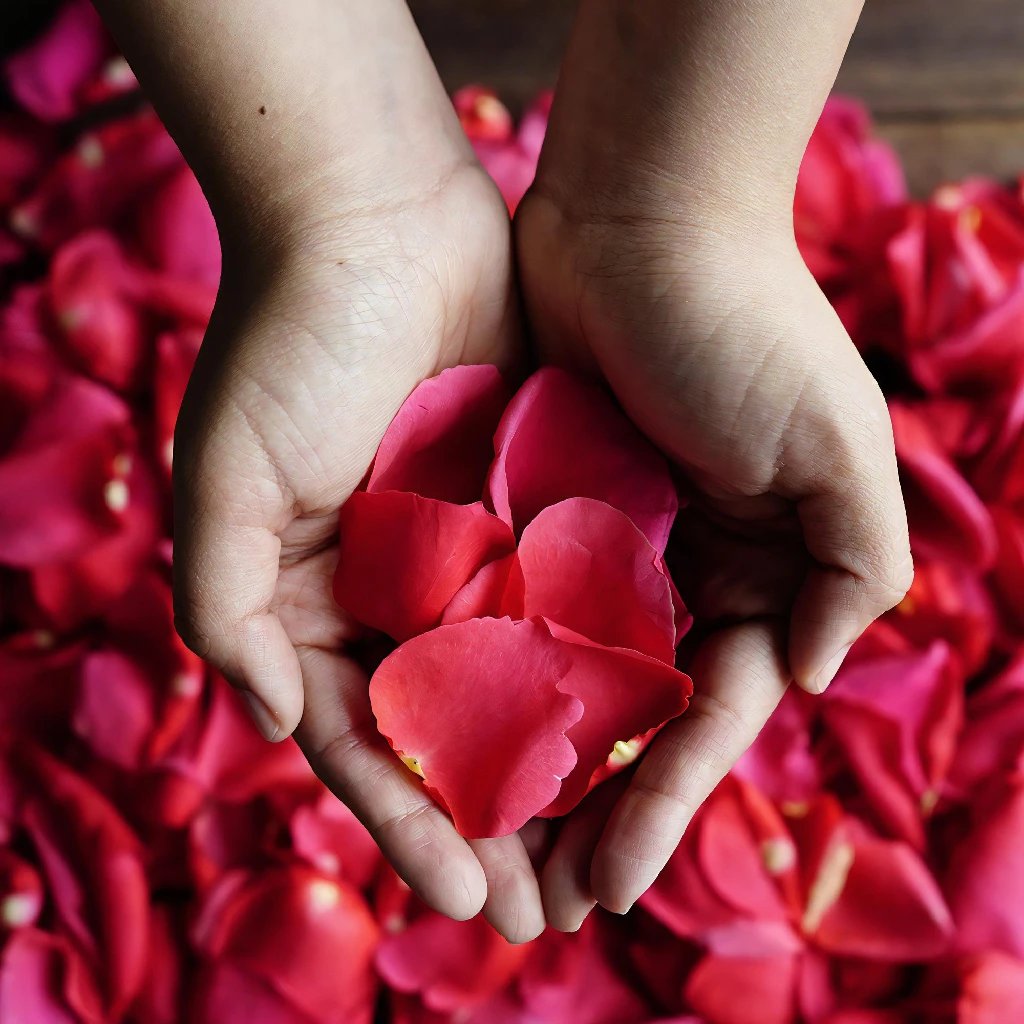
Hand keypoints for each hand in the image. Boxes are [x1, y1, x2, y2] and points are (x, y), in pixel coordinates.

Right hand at [172, 159, 548, 940]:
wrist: (379, 222)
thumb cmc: (289, 342)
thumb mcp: (226, 477)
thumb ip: (227, 604)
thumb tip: (274, 720)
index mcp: (321, 603)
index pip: (366, 739)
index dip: (408, 820)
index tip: (465, 893)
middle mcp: (401, 591)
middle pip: (452, 732)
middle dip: (494, 823)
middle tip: (548, 914)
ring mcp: (475, 551)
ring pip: (524, 682)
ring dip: (559, 768)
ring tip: (609, 853)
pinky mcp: (540, 504)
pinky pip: (576, 599)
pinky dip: (602, 665)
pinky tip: (644, 731)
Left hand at [514, 190, 912, 927]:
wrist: (639, 212)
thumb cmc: (743, 323)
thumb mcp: (837, 447)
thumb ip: (852, 566)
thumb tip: (807, 676)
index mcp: (750, 574)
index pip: (706, 719)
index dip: (663, 803)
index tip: (613, 881)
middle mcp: (671, 570)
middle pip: (625, 719)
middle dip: (590, 809)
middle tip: (540, 904)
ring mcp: (592, 542)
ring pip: (554, 678)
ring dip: (525, 761)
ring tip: (480, 848)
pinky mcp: (522, 503)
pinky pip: (497, 603)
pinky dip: (475, 667)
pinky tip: (436, 734)